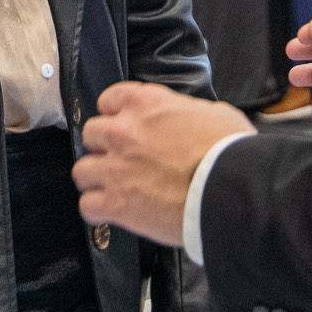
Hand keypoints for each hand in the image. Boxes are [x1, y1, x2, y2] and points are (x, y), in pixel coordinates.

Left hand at [73, 83, 253, 246]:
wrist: (230, 190)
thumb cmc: (229, 152)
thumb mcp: (214, 114)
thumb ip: (189, 112)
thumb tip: (190, 119)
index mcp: (145, 104)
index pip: (109, 99)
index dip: (115, 114)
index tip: (122, 124)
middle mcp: (123, 132)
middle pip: (91, 133)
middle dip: (103, 146)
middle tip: (121, 159)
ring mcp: (115, 168)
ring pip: (81, 170)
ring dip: (95, 179)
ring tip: (112, 187)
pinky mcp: (115, 203)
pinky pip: (87, 206)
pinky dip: (97, 211)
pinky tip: (110, 212)